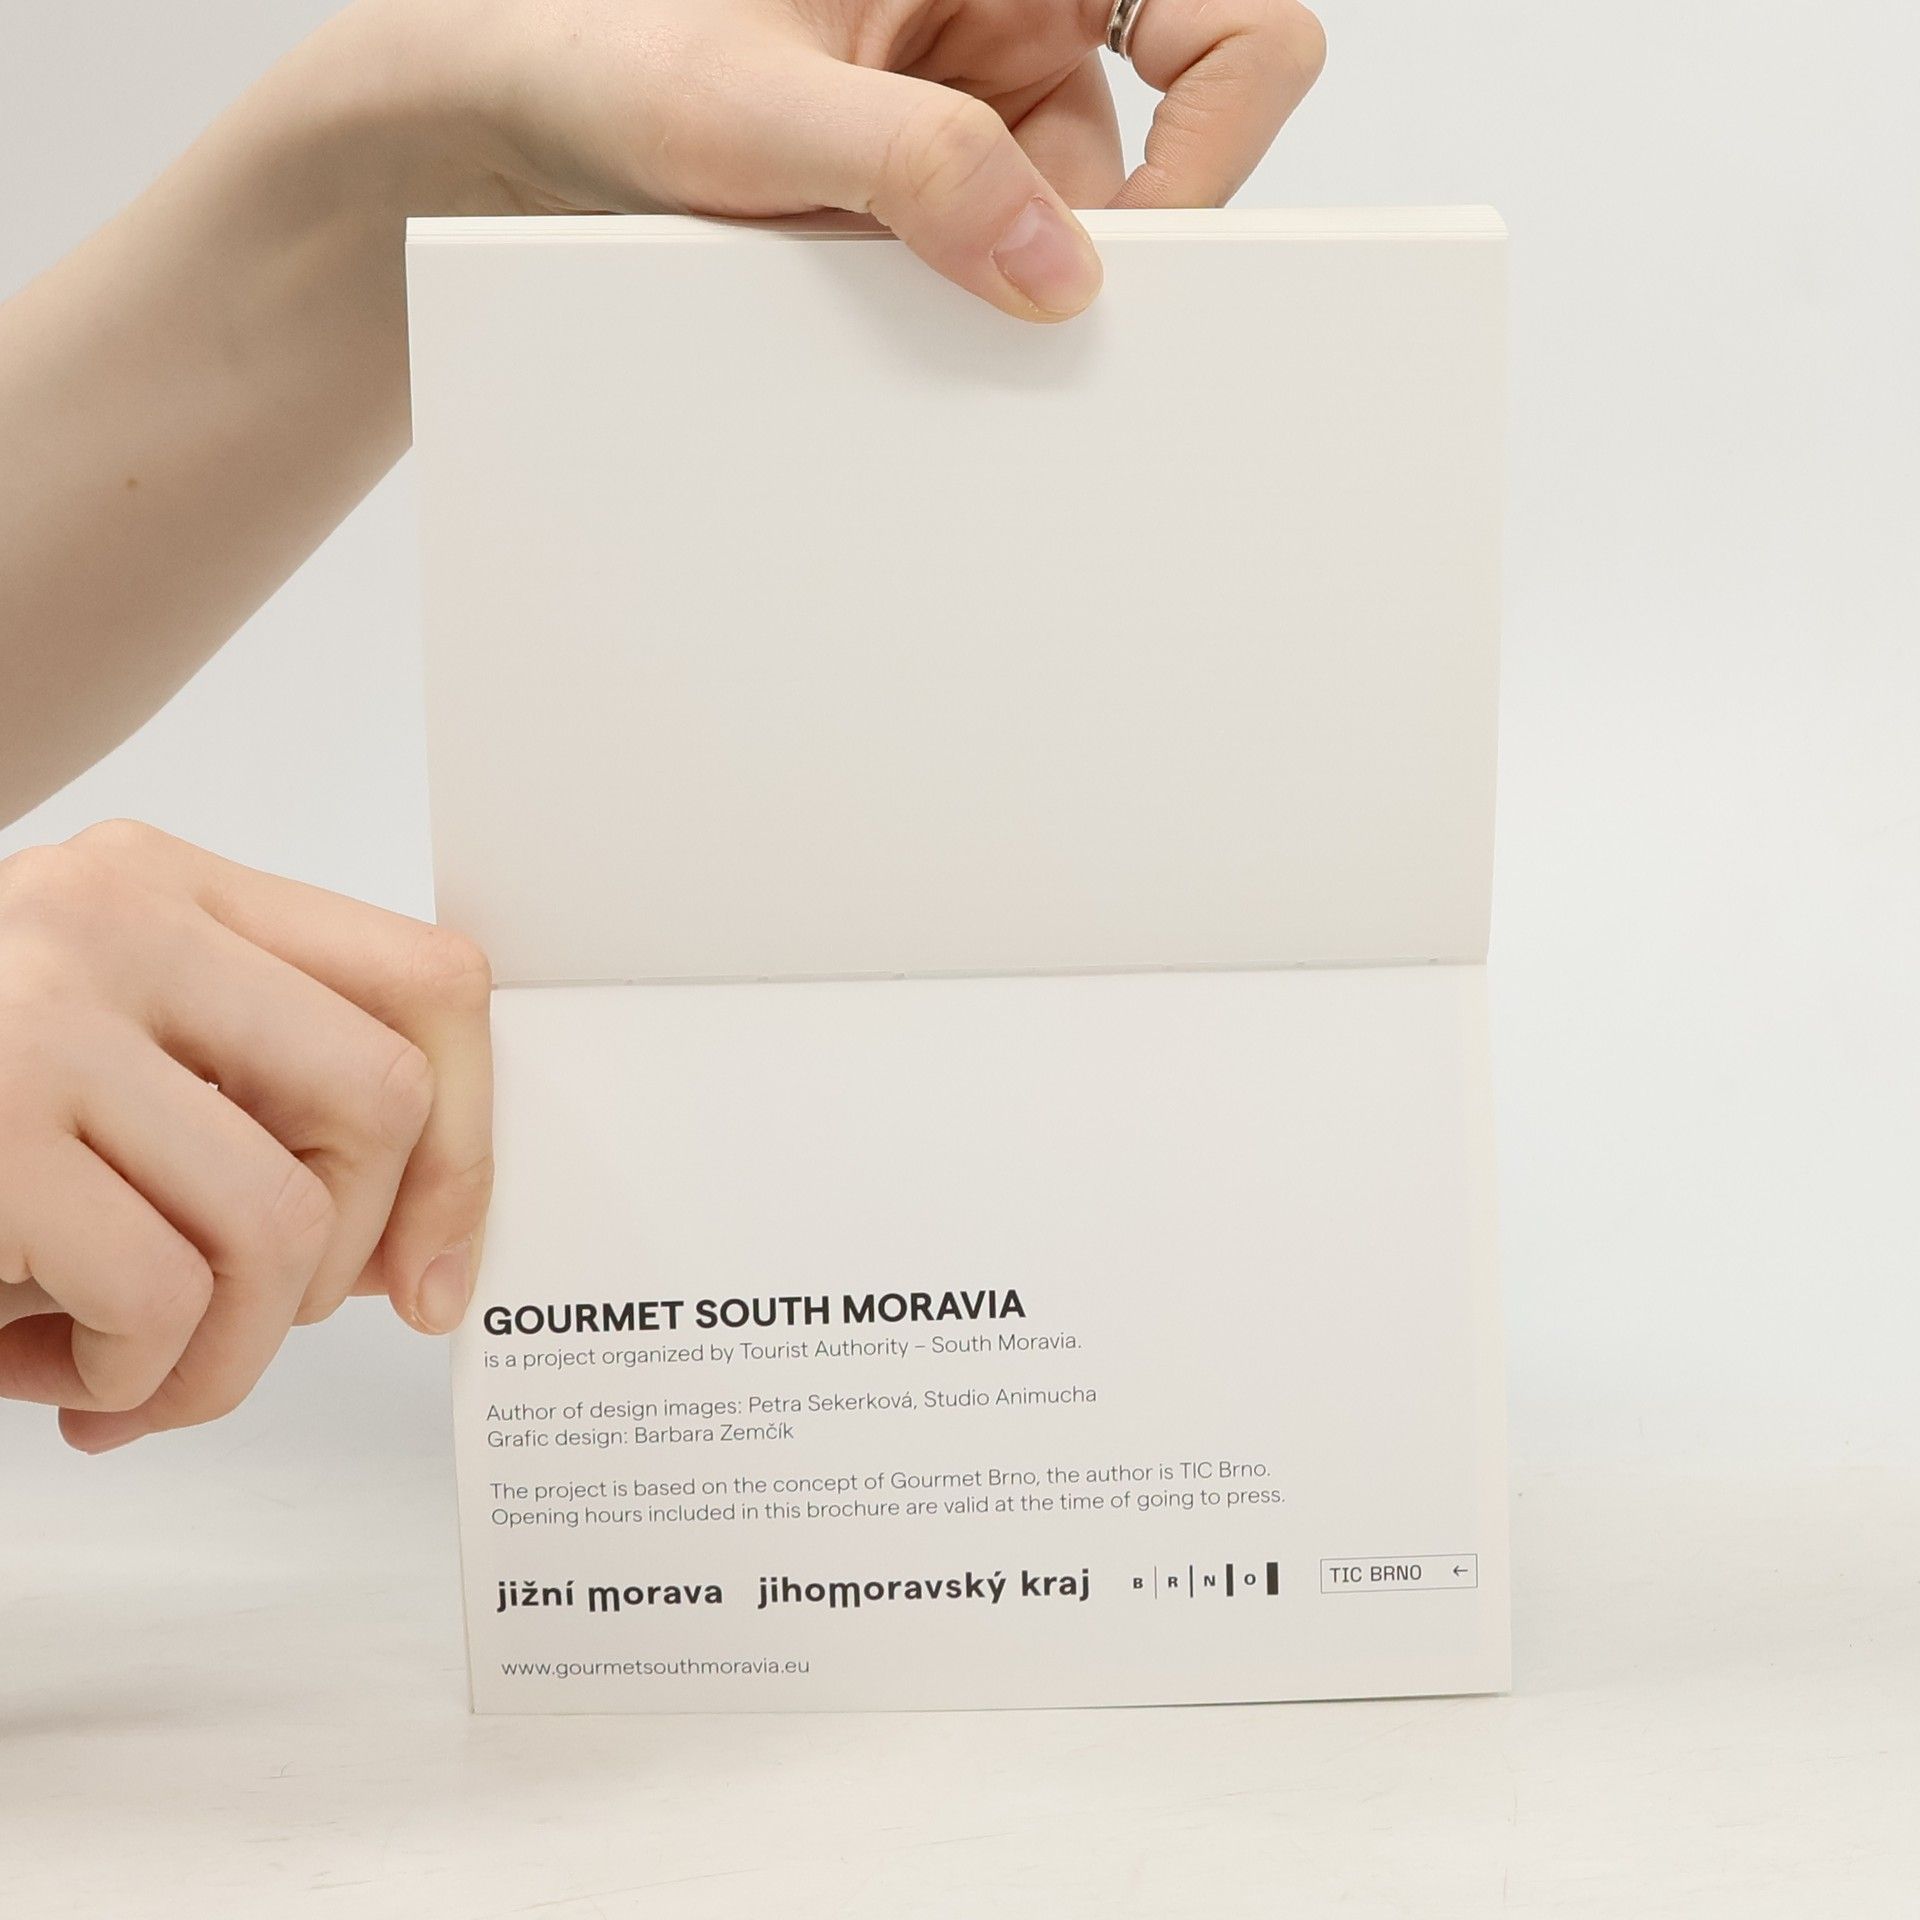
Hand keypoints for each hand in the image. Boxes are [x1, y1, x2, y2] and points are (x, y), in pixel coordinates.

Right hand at [0, 823, 492, 1451]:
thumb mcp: (103, 1060)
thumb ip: (244, 1096)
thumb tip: (417, 1240)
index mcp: (172, 889)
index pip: (426, 984)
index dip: (467, 1145)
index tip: (432, 1268)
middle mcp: (115, 920)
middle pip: (384, 1098)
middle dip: (340, 1258)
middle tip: (253, 1322)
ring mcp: (38, 1019)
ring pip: (278, 1223)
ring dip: (226, 1356)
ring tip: (140, 1379)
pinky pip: (160, 1295)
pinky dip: (138, 1382)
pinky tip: (64, 1381)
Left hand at [349, 0, 1327, 320]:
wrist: (527, 122)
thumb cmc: (612, 55)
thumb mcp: (757, 111)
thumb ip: (916, 170)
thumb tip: (1058, 270)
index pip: (1229, 25)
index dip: (1220, 138)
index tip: (1140, 244)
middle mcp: (1021, 17)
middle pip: (1169, 154)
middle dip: (1100, 247)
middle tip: (998, 299)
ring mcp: (991, 111)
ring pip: (1086, 232)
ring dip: (1011, 287)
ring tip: (886, 286)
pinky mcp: (948, 187)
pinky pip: (1011, 267)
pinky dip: (971, 310)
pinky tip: (886, 305)